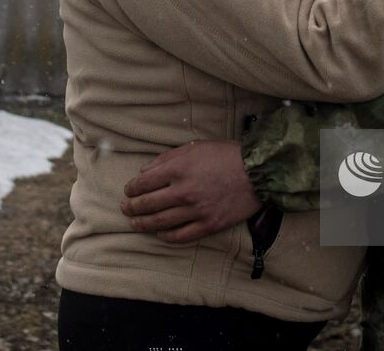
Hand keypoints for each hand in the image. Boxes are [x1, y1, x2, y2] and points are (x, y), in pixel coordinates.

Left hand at [119, 140, 260, 243]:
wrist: (258, 172)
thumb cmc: (226, 155)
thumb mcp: (195, 147)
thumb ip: (167, 158)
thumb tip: (145, 171)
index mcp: (178, 169)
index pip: (144, 183)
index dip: (131, 188)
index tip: (128, 190)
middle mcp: (183, 191)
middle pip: (147, 204)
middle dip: (132, 207)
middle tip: (125, 208)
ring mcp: (195, 210)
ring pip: (160, 222)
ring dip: (143, 224)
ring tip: (135, 224)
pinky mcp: (208, 224)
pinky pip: (181, 235)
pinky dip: (166, 236)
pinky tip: (160, 233)